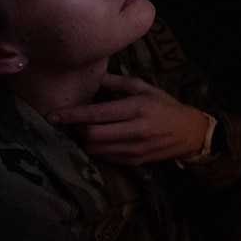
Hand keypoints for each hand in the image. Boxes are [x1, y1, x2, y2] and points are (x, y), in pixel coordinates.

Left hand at [46, 73, 211, 165]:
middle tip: (72, 121)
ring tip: (85, 130)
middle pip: (91, 135)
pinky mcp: (134, 162)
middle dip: (76, 128)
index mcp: (136, 108)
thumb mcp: (143, 87)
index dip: (71, 116)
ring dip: (85, 140)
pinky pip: (105, 157)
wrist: (188, 132)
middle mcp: (135, 130)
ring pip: (95, 149)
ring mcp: (134, 149)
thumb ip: (116, 83)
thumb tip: (91, 79)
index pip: (96, 114)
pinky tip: (99, 139)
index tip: (52, 116)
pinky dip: (97, 149)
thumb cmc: (164, 105)